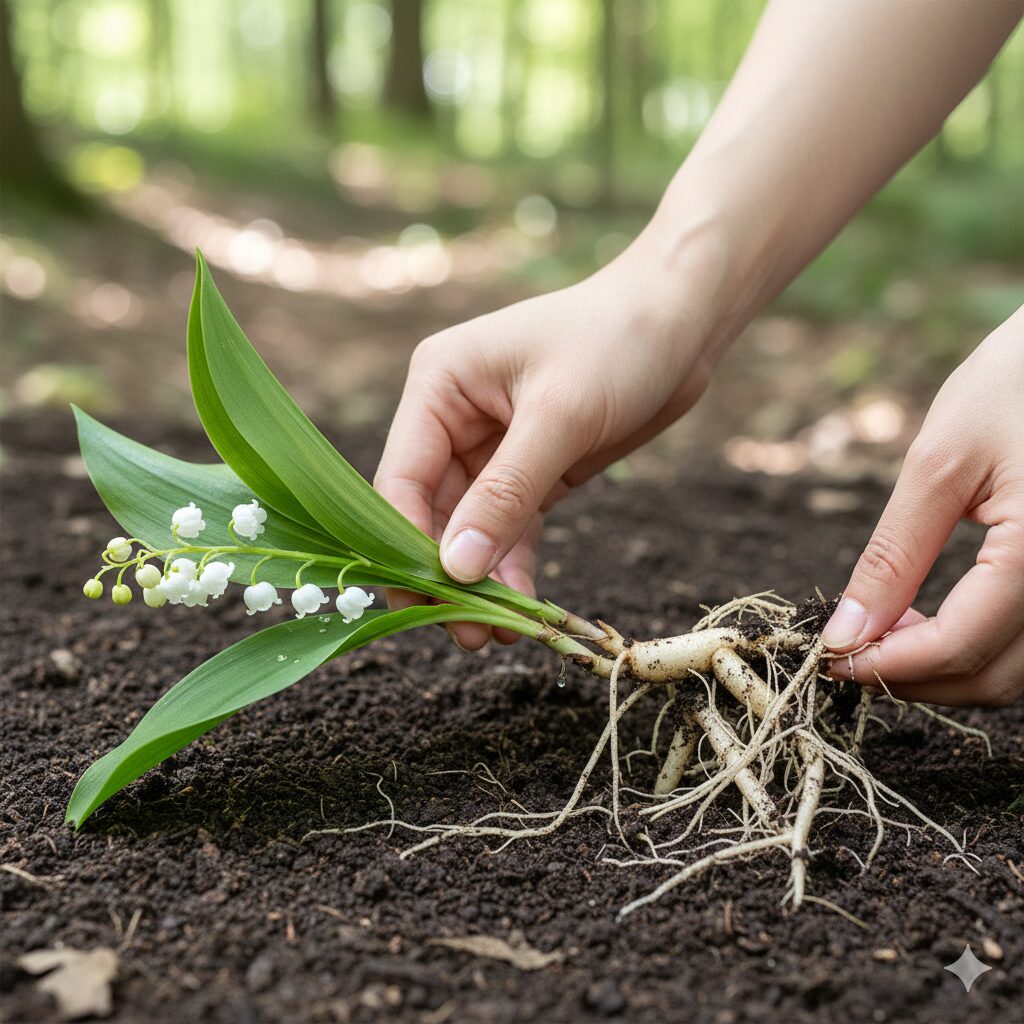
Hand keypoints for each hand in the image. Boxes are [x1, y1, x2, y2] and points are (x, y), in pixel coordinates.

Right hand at [375, 245, 719, 648]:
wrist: (681, 322)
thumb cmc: (616, 343)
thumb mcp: (560, 416)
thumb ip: (505, 494)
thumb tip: (456, 569)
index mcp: (439, 387)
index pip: (401, 479)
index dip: (406, 544)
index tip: (427, 601)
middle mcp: (453, 419)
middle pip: (428, 512)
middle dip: (445, 573)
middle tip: (462, 633)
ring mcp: (490, 448)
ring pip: (469, 529)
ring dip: (479, 580)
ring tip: (493, 634)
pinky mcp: (530, 470)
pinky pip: (510, 528)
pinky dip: (513, 567)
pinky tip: (522, 607)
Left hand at [824, 306, 1023, 706]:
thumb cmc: (1014, 384)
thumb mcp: (941, 464)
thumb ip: (894, 555)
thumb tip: (846, 630)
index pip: (960, 647)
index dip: (886, 665)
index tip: (827, 657)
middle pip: (993, 679)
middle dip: (912, 677)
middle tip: (846, 649)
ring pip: (1014, 673)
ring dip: (943, 669)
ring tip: (881, 632)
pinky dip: (975, 646)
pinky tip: (927, 619)